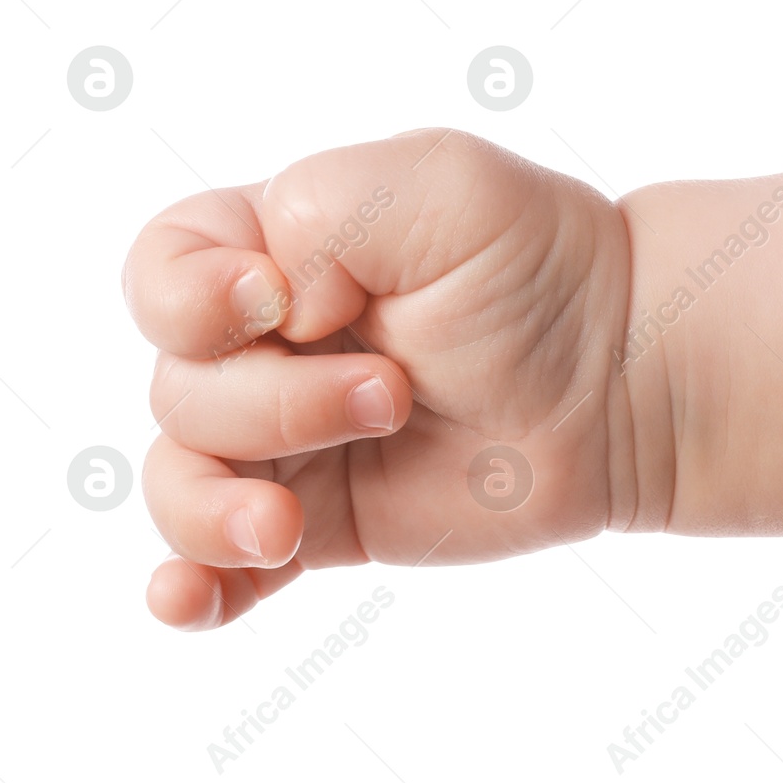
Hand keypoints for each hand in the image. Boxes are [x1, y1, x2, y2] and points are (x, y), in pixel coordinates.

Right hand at [123, 129, 642, 629]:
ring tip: (287, 523)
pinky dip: (192, 588)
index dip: (187, 299)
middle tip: (394, 394)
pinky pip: (222, 566)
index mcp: (275, 251)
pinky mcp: (322, 520)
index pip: (161, 273)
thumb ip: (317, 211)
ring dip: (216, 507)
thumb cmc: (538, 263)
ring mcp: (289, 439)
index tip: (279, 303)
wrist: (621, 376)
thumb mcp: (435, 183)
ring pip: (179, 481)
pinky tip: (190, 600)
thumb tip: (272, 314)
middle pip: (178, 388)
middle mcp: (266, 346)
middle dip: (275, 403)